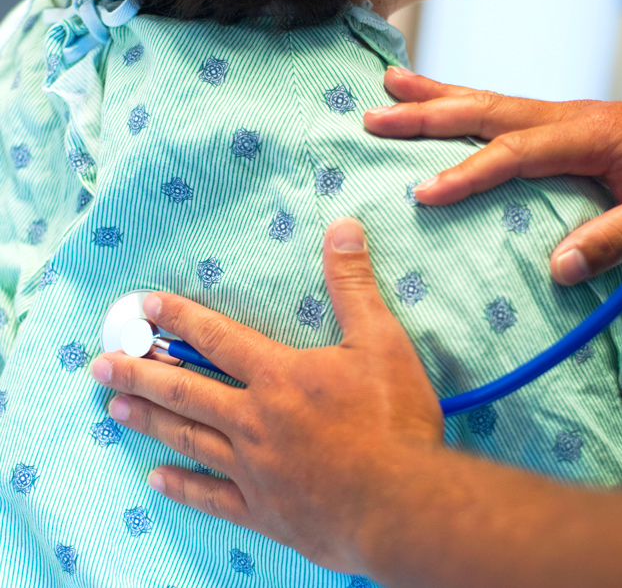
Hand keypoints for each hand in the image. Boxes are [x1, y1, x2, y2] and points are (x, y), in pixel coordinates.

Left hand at [89, 218, 443, 573]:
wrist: (402, 503)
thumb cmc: (392, 419)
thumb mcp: (380, 340)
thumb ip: (354, 284)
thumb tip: (342, 228)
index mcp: (279, 376)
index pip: (218, 338)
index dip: (180, 318)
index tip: (143, 307)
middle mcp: (255, 420)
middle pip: (187, 390)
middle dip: (140, 372)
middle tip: (101, 364)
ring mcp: (254, 469)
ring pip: (189, 438)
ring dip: (150, 419)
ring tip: (114, 407)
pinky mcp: (264, 511)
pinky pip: (212, 498)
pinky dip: (182, 486)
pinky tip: (156, 480)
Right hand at [365, 68, 621, 284]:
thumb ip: (614, 240)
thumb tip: (556, 269)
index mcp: (588, 138)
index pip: (515, 154)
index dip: (467, 174)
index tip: (422, 193)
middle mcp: (566, 118)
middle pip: (485, 111)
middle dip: (427, 114)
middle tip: (374, 116)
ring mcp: (560, 115)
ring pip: (487, 100)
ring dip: (436, 96)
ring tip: (389, 85)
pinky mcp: (559, 123)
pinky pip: (501, 108)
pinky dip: (463, 102)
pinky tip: (440, 103)